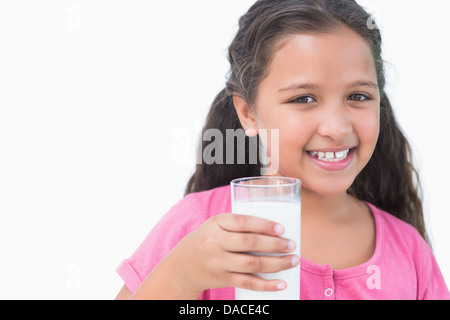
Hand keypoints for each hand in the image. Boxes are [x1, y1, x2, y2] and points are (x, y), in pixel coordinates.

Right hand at [169, 213, 298, 296]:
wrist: (183, 266)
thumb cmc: (208, 239)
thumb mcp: (216, 225)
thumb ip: (239, 224)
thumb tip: (274, 228)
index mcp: (216, 223)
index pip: (242, 221)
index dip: (263, 225)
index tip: (281, 228)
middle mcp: (216, 242)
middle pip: (250, 243)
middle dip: (275, 245)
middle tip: (292, 245)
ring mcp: (219, 262)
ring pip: (252, 264)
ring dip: (277, 264)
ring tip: (293, 261)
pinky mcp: (223, 279)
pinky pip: (247, 283)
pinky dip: (266, 285)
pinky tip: (281, 284)